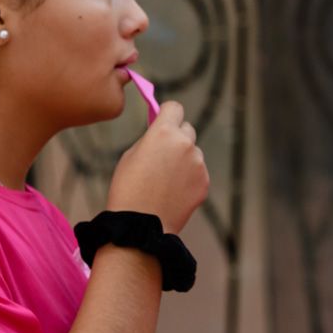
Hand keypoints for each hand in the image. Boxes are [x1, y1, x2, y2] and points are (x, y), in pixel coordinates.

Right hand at [107, 102, 209, 233]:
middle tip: (163, 155)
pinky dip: (189, 178)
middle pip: (187, 129)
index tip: (163, 121)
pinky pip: (197, 172)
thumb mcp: (131, 154)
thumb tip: (161, 130)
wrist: (141, 225)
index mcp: (164, 132)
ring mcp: (198, 163)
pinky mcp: (204, 181)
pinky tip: (173, 193)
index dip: (168, 114)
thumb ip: (151, 138)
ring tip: (165, 181)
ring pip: (193, 153)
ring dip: (184, 160)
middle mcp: (185, 143)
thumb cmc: (128, 188)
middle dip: (177, 137)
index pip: (175, 108)